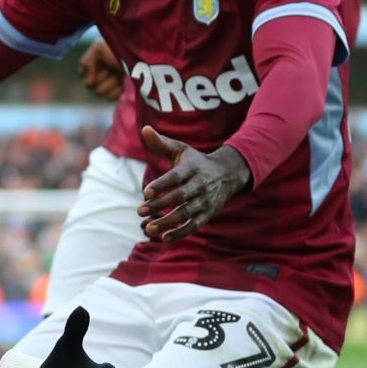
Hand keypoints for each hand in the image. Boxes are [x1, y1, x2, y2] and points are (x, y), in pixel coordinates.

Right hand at [77, 39, 124, 101]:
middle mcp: (101, 73)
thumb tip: (87, 82)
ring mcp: (110, 83)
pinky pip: (111, 97)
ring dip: (109, 83)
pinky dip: (115, 90)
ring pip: (100, 92)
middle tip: (110, 70)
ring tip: (117, 75)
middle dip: (101, 77)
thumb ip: (86, 62)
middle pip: (91, 86)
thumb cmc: (117, 50)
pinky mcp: (120, 90)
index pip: (83, 75)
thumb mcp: (98, 48)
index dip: (91, 72)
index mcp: (95, 63)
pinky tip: (121, 82)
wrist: (138, 58)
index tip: (99, 64)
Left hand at [137, 126, 250, 242]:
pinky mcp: (207, 214)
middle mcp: (200, 185)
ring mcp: (205, 201)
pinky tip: (164, 238)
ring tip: (149, 228)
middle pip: (180, 196)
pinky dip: (181, 233)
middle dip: (160, 204)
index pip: (176, 177)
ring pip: (186, 213)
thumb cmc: (196, 161)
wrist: (227, 173)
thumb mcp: (181, 150)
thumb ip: (161, 143)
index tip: (146, 192)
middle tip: (139, 210)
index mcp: (193, 168)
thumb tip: (144, 129)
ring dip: (168, 222)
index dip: (162, 184)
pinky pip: (194, 225)